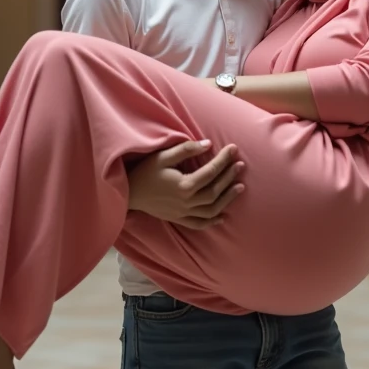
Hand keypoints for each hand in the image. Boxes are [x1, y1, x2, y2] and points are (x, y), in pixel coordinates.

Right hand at [127, 139, 244, 229]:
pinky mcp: (178, 218)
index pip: (210, 171)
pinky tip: (223, 216)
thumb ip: (186, 150)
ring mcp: (183, 213)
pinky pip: (199, 223)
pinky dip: (212, 221)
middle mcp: (186, 202)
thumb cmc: (145, 171)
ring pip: (211, 209)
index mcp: (184, 185)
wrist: (128, 193)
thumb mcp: (163, 156)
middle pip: (214, 190)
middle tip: (240, 165)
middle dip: (229, 177)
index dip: (224, 160)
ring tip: (239, 187)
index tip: (234, 149)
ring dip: (227, 198)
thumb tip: (208, 144)